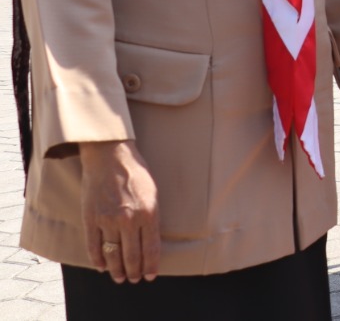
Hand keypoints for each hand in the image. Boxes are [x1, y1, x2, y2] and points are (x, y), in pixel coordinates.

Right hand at [79, 140, 159, 282]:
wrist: (110, 156)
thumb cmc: (136, 172)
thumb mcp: (153, 193)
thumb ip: (151, 217)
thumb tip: (151, 239)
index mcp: (148, 213)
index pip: (151, 248)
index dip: (151, 265)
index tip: (151, 275)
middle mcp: (129, 219)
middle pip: (132, 255)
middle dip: (134, 271)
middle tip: (134, 280)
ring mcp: (108, 220)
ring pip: (113, 254)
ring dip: (116, 270)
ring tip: (119, 278)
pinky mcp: (90, 218)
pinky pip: (93, 245)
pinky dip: (97, 259)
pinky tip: (102, 266)